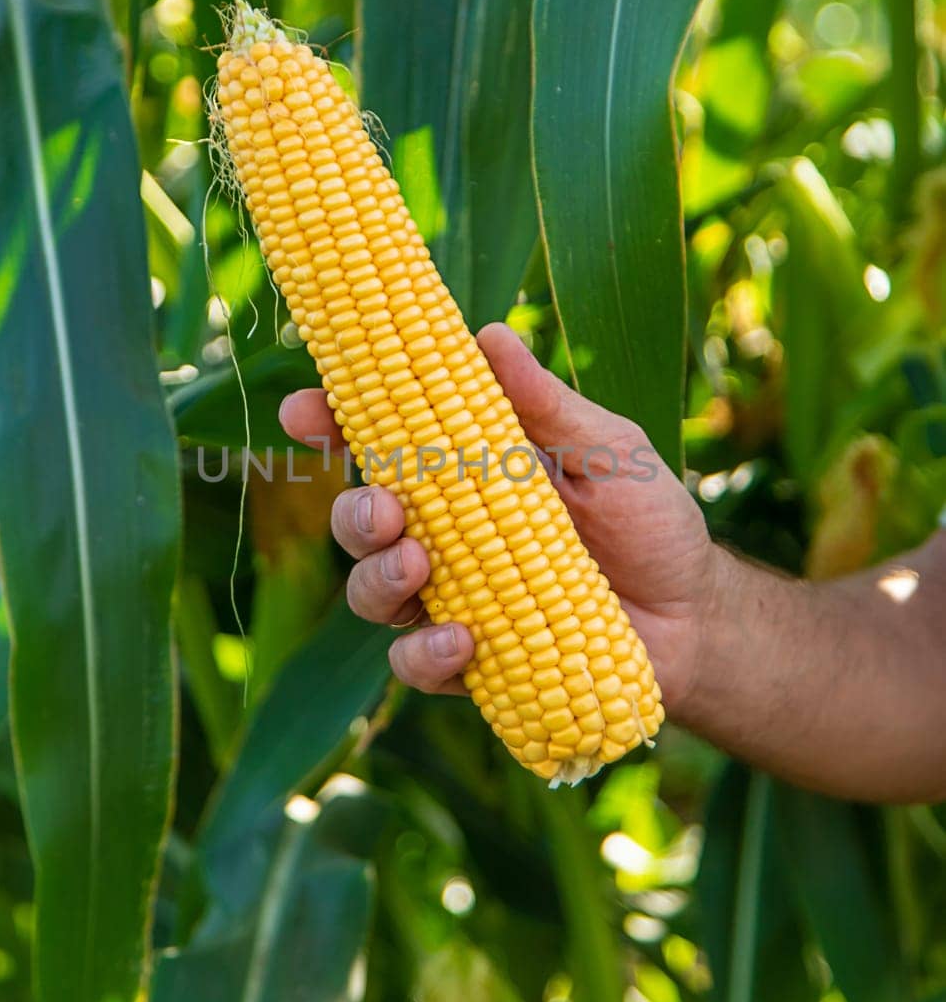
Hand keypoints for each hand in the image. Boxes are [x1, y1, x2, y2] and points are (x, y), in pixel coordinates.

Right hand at [279, 323, 716, 715]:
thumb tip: (489, 336)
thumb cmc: (651, 522)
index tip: (305, 412)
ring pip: (370, 592)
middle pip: (360, 520)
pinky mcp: (470, 664)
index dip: (332, 423)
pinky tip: (463, 642)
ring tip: (420, 568)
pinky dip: (424, 654)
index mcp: (467, 470)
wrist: (697, 622)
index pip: (382, 441)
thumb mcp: (608, 451)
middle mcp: (446, 534)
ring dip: (379, 579)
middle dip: (352, 513)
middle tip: (387, 512)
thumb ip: (547, 405)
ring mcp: (452, 600)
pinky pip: (414, 664)